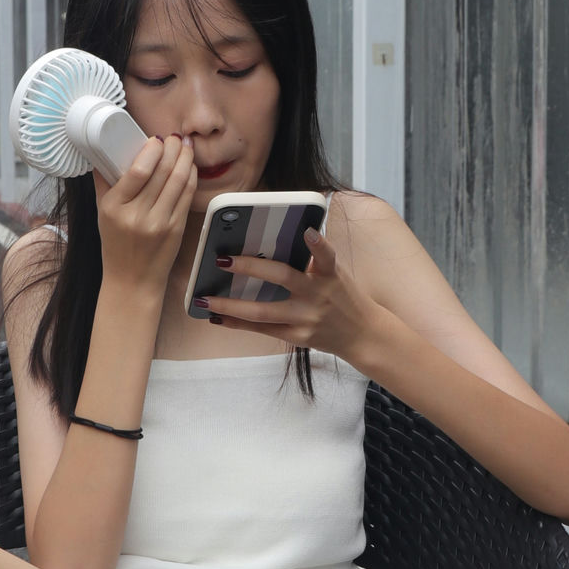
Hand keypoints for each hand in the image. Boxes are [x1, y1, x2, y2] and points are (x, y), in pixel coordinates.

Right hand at [94, 132, 196, 298]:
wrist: (132, 280)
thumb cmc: (115, 245)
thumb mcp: (102, 213)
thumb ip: (104, 182)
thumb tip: (104, 151)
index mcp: (115, 207)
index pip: (138, 171)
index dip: (152, 150)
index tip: (156, 139)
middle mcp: (137, 215)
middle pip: (162, 172)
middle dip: (173, 148)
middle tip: (175, 137)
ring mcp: (160, 223)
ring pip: (179, 181)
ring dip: (186, 158)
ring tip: (186, 145)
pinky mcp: (177, 229)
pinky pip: (187, 195)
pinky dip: (191, 176)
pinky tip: (190, 166)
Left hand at [195, 228, 379, 363]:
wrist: (363, 334)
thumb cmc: (344, 297)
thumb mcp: (336, 274)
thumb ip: (314, 259)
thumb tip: (283, 237)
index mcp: (330, 274)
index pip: (326, 256)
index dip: (317, 243)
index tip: (307, 231)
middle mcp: (318, 295)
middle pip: (283, 278)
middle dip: (251, 267)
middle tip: (222, 260)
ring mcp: (306, 318)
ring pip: (264, 312)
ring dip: (231, 306)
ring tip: (205, 299)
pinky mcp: (298, 337)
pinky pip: (263, 330)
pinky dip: (238, 323)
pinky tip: (217, 317)